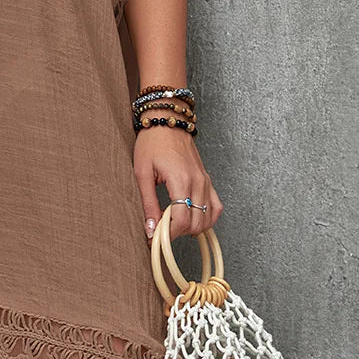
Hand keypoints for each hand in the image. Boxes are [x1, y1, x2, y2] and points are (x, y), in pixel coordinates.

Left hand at [133, 123, 223, 242]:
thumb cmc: (152, 142)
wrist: (166, 121)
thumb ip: (148, 203)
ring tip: (173, 222)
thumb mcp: (142, 172)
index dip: (169, 234)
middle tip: (161, 228)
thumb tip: (150, 230)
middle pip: (197, 223)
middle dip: (178, 232)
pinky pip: (216, 207)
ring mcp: (205, 181)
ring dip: (192, 227)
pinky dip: (207, 218)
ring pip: (208, 218)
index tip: (155, 237)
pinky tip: (192, 217)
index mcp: (181, 180)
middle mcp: (198, 182)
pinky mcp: (207, 179)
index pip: (182, 221)